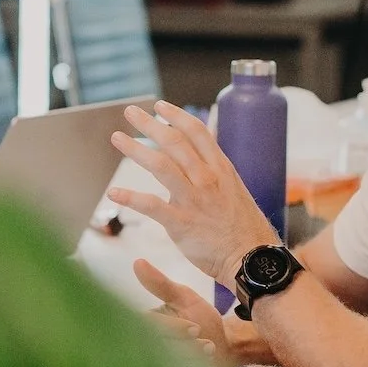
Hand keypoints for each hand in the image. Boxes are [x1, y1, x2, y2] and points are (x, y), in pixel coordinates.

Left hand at [106, 100, 278, 285]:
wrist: (253, 260)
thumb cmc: (244, 228)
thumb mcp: (235, 190)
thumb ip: (214, 173)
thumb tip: (195, 161)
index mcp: (221, 169)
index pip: (197, 132)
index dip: (176, 116)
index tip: (160, 106)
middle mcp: (207, 179)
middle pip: (174, 142)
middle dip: (150, 124)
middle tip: (131, 111)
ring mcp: (194, 200)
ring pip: (160, 165)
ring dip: (135, 149)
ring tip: (117, 137)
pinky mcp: (181, 223)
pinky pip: (151, 205)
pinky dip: (130, 197)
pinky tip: (114, 192)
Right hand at [134, 258, 232, 366]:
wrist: (223, 350)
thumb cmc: (200, 320)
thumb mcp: (183, 298)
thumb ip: (160, 284)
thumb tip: (137, 261)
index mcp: (146, 322)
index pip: (148, 326)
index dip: (171, 328)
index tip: (195, 328)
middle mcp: (144, 345)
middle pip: (156, 348)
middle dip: (185, 346)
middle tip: (207, 343)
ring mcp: (155, 366)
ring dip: (191, 359)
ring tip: (210, 350)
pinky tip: (207, 366)